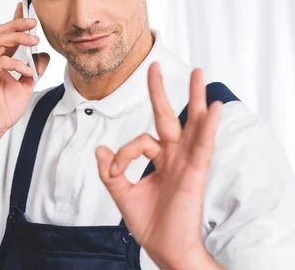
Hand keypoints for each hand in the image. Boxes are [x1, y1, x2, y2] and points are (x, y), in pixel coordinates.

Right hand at [0, 3, 49, 138]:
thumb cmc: (4, 108)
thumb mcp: (27, 86)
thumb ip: (34, 69)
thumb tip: (44, 55)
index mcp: (0, 59)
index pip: (7, 34)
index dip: (15, 19)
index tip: (25, 7)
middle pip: (0, 31)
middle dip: (17, 24)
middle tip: (34, 23)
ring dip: (17, 38)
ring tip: (34, 42)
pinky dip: (15, 64)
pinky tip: (26, 71)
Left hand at [95, 63, 222, 269]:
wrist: (164, 247)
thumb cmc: (150, 223)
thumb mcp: (122, 194)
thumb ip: (110, 172)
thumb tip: (99, 149)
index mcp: (159, 160)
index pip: (138, 141)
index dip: (121, 153)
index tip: (113, 170)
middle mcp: (174, 156)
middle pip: (169, 117)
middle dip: (161, 92)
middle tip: (156, 65)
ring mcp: (186, 162)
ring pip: (192, 124)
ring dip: (195, 98)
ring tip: (199, 73)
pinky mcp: (196, 172)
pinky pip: (203, 145)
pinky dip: (208, 126)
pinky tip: (213, 107)